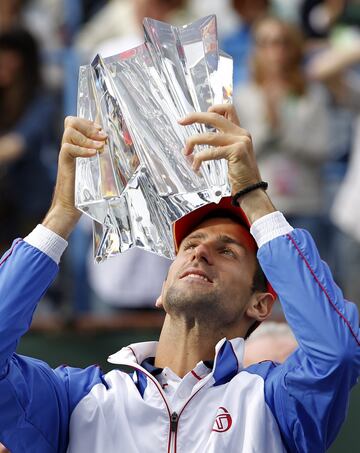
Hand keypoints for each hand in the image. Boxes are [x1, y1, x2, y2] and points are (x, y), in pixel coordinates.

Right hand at [43, 116, 106, 238]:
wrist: (69, 209)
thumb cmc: (86, 195)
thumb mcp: (100, 174)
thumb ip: (108, 163)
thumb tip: (133, 158)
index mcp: (78, 147)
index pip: (77, 123)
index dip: (90, 121)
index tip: (103, 130)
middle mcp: (70, 148)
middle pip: (71, 121)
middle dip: (89, 125)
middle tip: (102, 136)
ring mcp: (66, 155)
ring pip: (69, 131)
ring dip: (88, 137)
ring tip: (100, 147)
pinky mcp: (64, 164)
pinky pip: (68, 148)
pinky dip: (82, 149)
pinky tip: (94, 155)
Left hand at [178, 104, 274, 222]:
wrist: (251, 189)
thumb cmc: (239, 174)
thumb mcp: (233, 154)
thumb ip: (223, 143)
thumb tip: (203, 137)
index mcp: (240, 131)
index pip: (228, 108)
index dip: (213, 107)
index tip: (198, 116)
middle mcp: (241, 133)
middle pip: (214, 116)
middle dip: (194, 117)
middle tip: (180, 121)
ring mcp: (240, 142)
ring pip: (208, 136)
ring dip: (192, 142)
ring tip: (186, 152)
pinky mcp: (237, 152)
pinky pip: (211, 152)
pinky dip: (199, 159)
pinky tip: (195, 166)